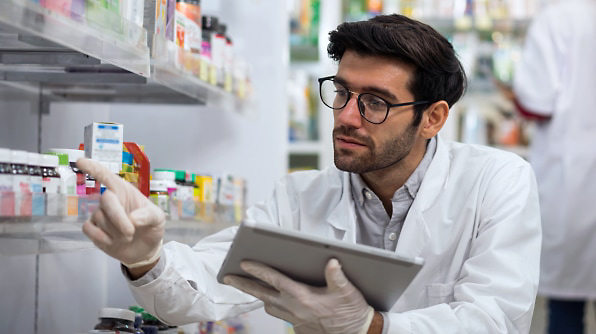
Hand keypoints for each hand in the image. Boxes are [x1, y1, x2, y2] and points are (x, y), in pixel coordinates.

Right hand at [77, 158, 164, 268]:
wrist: (145, 250)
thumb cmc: (151, 228)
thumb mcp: (158, 219)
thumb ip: (149, 215)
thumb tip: (132, 218)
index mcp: (125, 192)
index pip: (107, 176)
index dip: (94, 168)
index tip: (81, 161)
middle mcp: (111, 200)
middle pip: (106, 199)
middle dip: (118, 217)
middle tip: (130, 232)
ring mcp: (100, 214)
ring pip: (100, 217)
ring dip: (116, 231)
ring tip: (128, 237)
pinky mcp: (94, 229)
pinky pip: (88, 228)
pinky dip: (101, 237)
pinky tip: (112, 241)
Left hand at [224, 259, 374, 333]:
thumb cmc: (353, 311)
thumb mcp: (347, 291)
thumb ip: (337, 276)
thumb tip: (331, 261)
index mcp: (303, 297)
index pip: (274, 280)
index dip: (258, 270)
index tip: (243, 263)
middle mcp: (294, 309)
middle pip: (262, 294)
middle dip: (243, 285)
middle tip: (227, 277)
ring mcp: (295, 320)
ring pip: (269, 306)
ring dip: (259, 296)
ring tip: (251, 286)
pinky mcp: (299, 328)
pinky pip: (280, 315)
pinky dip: (275, 306)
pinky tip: (278, 300)